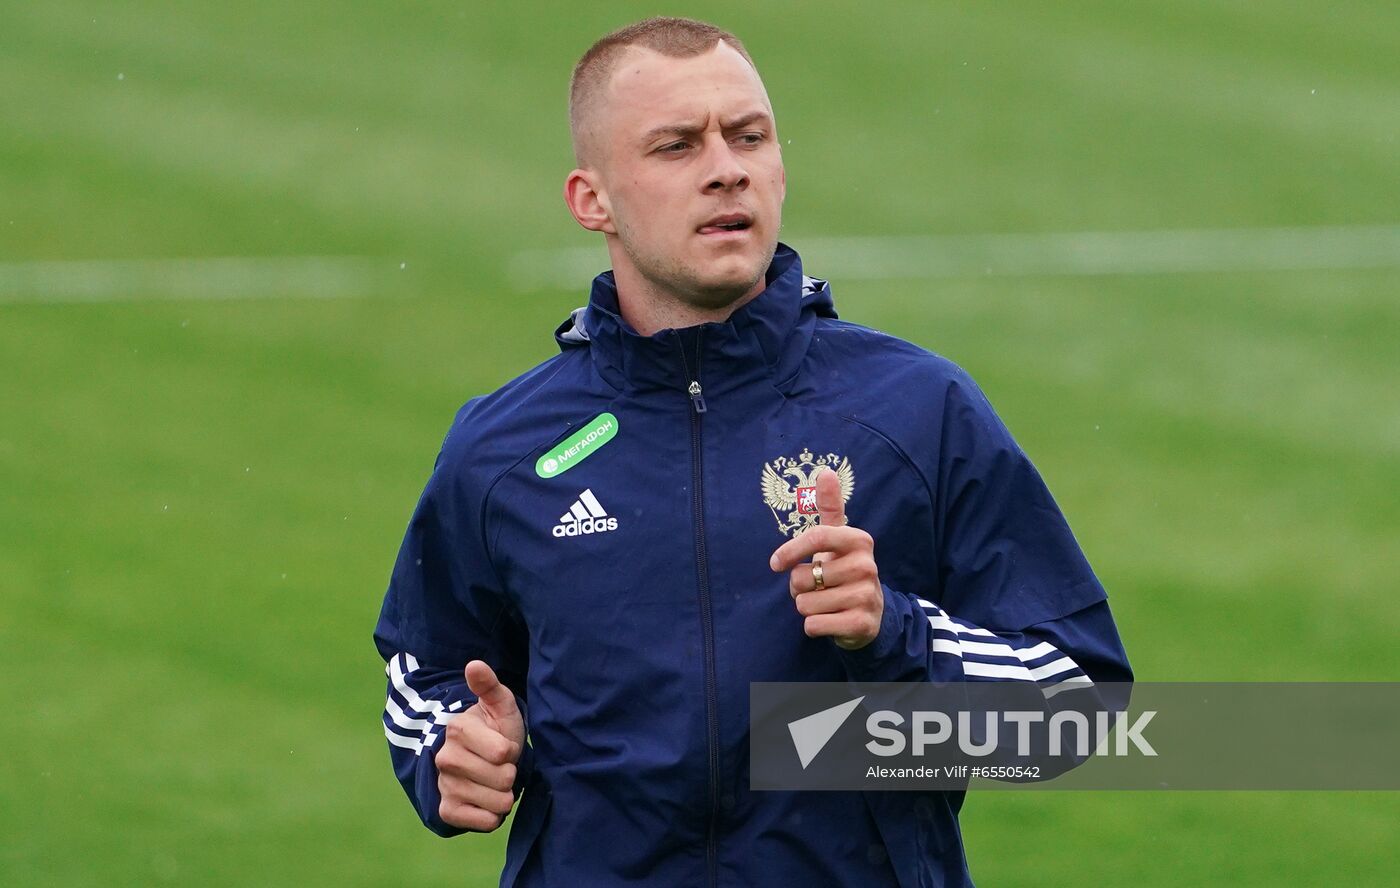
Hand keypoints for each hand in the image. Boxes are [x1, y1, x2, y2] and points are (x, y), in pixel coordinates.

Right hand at [436, 660, 525, 830]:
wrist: (481, 760)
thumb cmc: (496, 729)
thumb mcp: (500, 705)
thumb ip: (489, 685)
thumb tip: (474, 665)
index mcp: (457, 729)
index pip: (503, 752)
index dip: (512, 750)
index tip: (504, 745)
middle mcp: (445, 759)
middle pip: (503, 778)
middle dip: (511, 773)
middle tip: (501, 765)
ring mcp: (445, 786)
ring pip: (498, 802)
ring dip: (505, 795)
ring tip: (496, 782)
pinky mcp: (448, 811)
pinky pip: (486, 822)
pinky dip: (494, 815)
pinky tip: (488, 800)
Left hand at [769, 466, 883, 649]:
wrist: (871, 613)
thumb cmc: (844, 569)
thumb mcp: (839, 539)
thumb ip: (830, 506)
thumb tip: (826, 471)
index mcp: (859, 541)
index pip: (816, 537)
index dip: (790, 551)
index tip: (775, 563)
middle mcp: (866, 566)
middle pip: (802, 577)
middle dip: (799, 587)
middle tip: (817, 586)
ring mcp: (865, 596)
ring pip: (804, 604)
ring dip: (806, 606)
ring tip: (825, 602)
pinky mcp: (861, 624)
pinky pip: (813, 625)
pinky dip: (813, 626)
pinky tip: (830, 619)